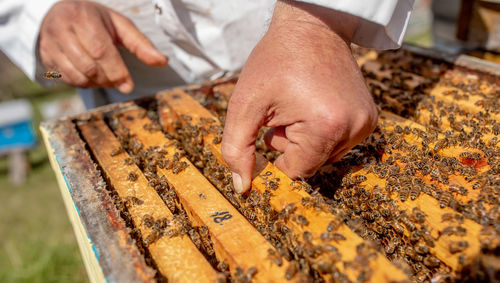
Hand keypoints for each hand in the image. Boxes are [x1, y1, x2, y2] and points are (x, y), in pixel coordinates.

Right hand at [39, 0, 166, 92]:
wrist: (60, 13)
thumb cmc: (96, 21)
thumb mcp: (120, 26)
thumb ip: (141, 44)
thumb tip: (162, 62)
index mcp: (82, 17)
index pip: (101, 50)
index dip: (117, 71)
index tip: (129, 85)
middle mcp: (61, 29)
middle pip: (89, 66)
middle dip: (109, 79)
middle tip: (120, 81)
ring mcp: (50, 44)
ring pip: (77, 76)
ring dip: (97, 84)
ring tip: (107, 77)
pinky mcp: (45, 58)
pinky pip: (67, 80)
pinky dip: (84, 84)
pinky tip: (93, 77)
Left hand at [221, 0, 377, 192]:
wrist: (312, 26)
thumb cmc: (275, 60)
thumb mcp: (245, 102)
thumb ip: (237, 148)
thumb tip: (243, 188)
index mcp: (326, 126)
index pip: (297, 171)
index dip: (276, 157)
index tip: (268, 131)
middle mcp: (354, 128)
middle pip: (312, 164)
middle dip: (291, 145)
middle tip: (283, 111)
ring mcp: (365, 124)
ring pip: (325, 155)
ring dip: (306, 140)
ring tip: (298, 106)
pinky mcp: (369, 118)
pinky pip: (338, 142)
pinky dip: (321, 132)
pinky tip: (314, 106)